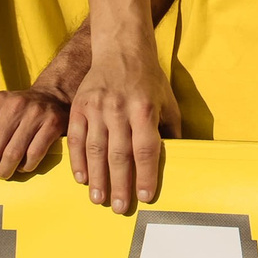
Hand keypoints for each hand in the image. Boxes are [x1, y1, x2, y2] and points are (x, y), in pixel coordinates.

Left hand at [0, 85, 68, 178]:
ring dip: (5, 170)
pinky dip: (25, 166)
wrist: (52, 97)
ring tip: (3, 172)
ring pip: (12, 154)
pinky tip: (23, 166)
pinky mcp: (52, 124)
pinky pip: (34, 154)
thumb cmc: (14, 110)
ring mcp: (35, 114)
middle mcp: (15, 105)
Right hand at [67, 52, 175, 214]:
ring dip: (98, 178)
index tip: (146, 197)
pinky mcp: (79, 106)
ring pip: (96, 150)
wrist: (121, 49)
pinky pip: (76, 138)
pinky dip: (78, 160)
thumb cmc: (148, 79)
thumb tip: (181, 157)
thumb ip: (171, 129)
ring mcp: (97, 108)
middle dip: (121, 184)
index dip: (146, 174)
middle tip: (120, 208)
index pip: (146, 148)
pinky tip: (82, 179)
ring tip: (99, 200)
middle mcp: (120, 109)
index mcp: (145, 108)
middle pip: (120, 154)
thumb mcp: (167, 100)